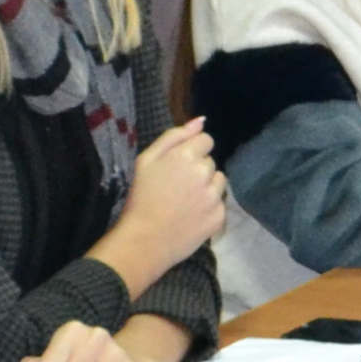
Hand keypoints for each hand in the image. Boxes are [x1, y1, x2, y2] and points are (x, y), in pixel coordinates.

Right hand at [100, 118, 225, 283]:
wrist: (144, 241)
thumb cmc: (140, 197)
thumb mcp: (146, 160)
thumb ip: (174, 136)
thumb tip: (201, 120)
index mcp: (187, 154)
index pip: (205, 140)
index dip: (191, 151)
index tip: (178, 166)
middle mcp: (205, 172)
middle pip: (210, 162)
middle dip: (198, 169)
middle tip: (177, 187)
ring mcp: (214, 196)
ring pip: (219, 181)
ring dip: (207, 187)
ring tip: (186, 201)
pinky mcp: (219, 216)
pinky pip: (219, 204)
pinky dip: (209, 208)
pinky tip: (192, 215)